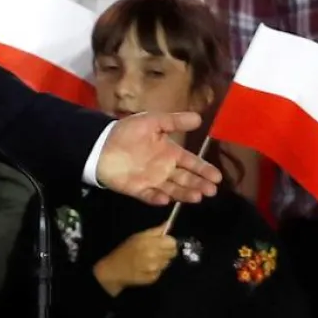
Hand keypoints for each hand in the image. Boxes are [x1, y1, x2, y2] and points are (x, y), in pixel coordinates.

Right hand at [92, 223, 177, 296]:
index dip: (168, 241)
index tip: (163, 242)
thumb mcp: (138, 236)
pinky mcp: (154, 278)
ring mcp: (154, 268)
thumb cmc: (125, 250)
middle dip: (166, 251)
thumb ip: (155, 231)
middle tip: (155, 250)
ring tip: (149, 259)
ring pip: (167, 262)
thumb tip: (168, 224)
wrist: (115, 269)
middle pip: (172, 253)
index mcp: (149, 243)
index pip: (172, 242)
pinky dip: (156, 269)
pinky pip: (161, 271)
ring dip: (161, 260)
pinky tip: (146, 268)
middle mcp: (153, 256)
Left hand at [96, 113, 220, 205]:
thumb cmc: (127, 131)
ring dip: (184, 193)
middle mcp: (163, 168)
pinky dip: (157, 198)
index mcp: (169, 152)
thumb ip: (173, 121)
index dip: (204, 169)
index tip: (217, 177)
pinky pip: (149, 195)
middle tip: (211, 190)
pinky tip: (166, 199)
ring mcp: (151, 180)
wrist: (100, 142)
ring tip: (197, 196)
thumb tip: (199, 118)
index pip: (191, 162)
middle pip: (185, 178)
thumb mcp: (151, 121)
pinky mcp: (137, 189)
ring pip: (172, 189)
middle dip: (199, 184)